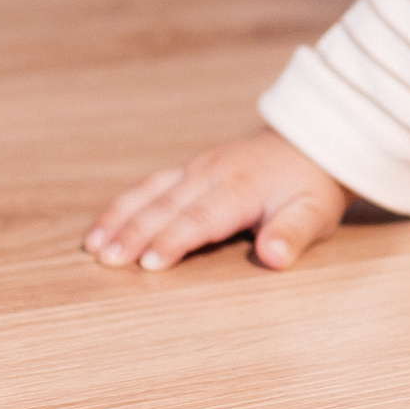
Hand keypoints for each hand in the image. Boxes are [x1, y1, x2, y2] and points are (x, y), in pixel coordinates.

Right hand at [84, 129, 350, 272]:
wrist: (314, 144)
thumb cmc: (313, 187)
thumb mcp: (315, 213)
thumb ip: (293, 234)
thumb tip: (273, 256)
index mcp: (241, 188)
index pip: (201, 218)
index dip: (174, 240)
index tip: (149, 264)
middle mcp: (213, 174)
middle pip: (167, 206)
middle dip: (134, 233)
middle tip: (106, 261)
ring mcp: (198, 169)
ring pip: (151, 193)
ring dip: (120, 218)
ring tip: (93, 246)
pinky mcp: (190, 169)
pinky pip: (151, 185)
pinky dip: (124, 204)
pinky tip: (103, 226)